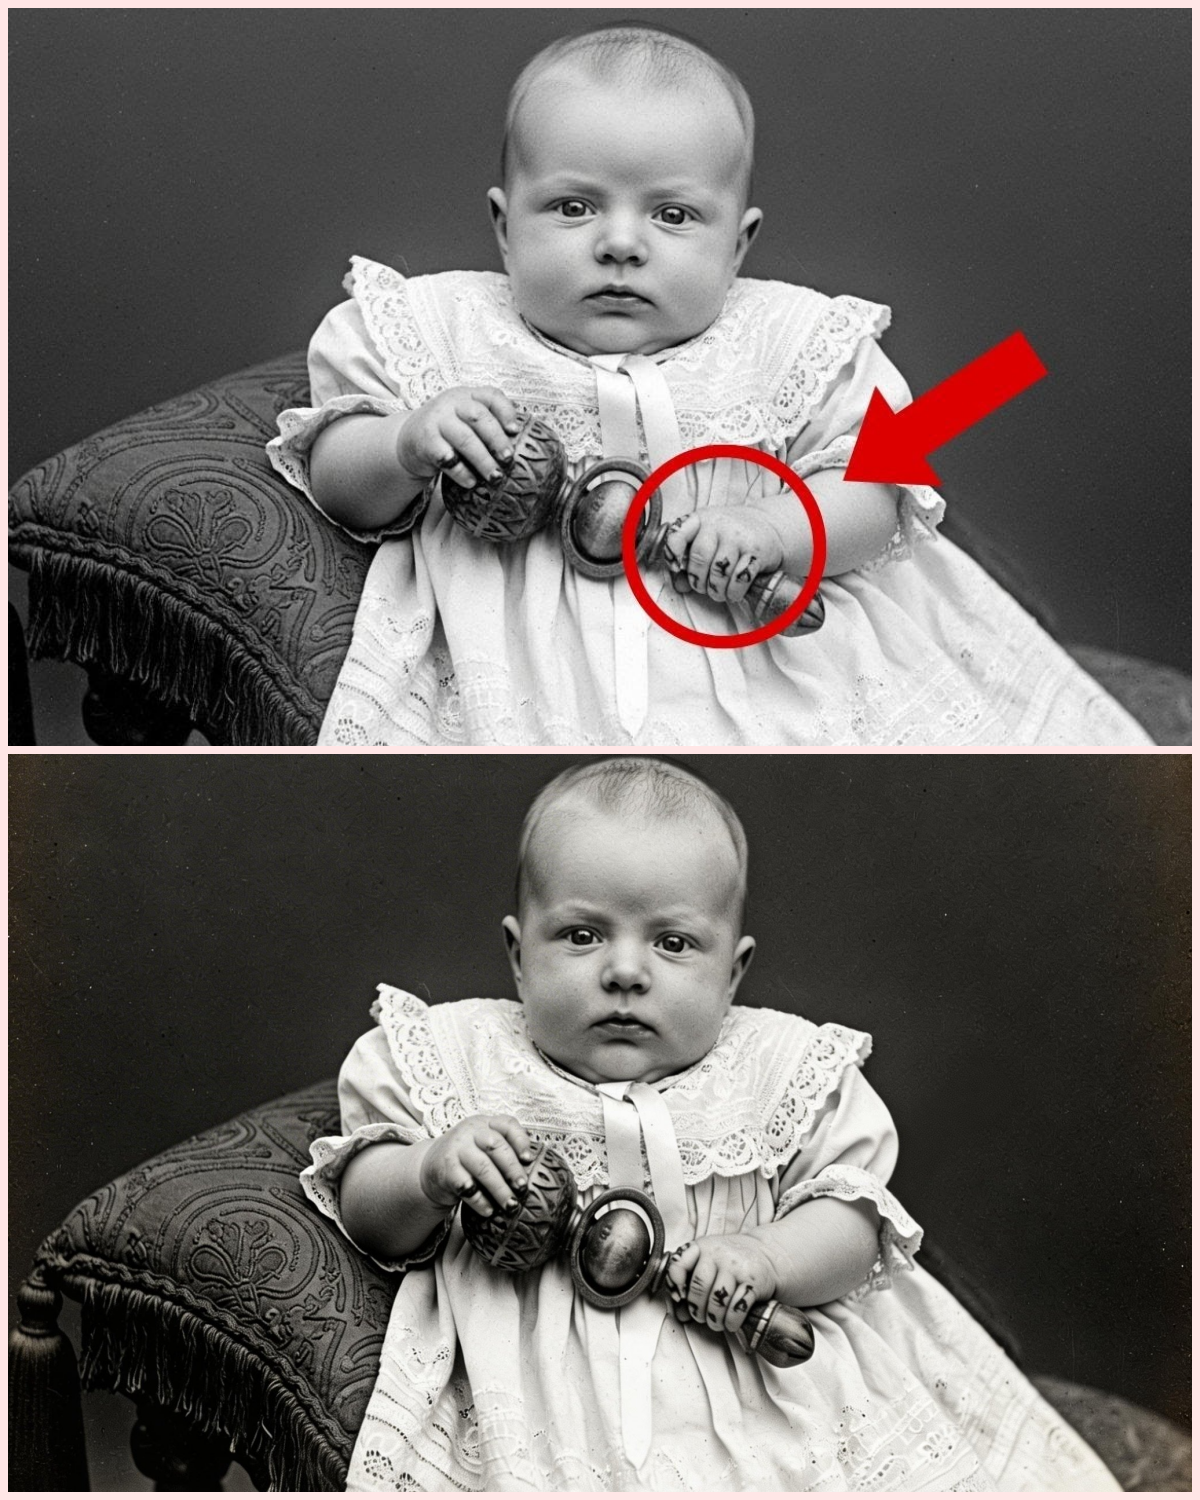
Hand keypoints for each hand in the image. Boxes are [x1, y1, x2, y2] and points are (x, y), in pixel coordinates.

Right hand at [395, 386, 520, 492]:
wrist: (409, 438)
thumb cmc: (448, 431)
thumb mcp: (465, 418)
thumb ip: (487, 423)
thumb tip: (519, 444)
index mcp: (467, 395)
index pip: (491, 395)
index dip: (506, 412)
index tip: (515, 431)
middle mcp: (451, 403)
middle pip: (479, 418)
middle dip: (497, 440)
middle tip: (508, 460)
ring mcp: (436, 421)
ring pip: (465, 439)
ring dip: (484, 461)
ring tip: (496, 478)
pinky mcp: (425, 442)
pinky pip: (447, 458)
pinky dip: (462, 472)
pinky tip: (472, 482)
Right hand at [418, 1113, 535, 1217]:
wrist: (430, 1166)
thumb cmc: (467, 1158)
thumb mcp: (483, 1145)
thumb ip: (505, 1149)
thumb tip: (533, 1168)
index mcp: (485, 1123)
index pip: (507, 1124)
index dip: (520, 1140)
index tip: (529, 1159)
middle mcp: (470, 1132)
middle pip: (496, 1146)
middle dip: (513, 1169)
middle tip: (523, 1188)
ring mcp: (456, 1149)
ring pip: (483, 1168)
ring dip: (500, 1189)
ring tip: (511, 1205)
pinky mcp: (445, 1170)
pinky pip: (466, 1186)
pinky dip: (480, 1201)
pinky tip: (489, 1210)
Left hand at [662, 507, 785, 604]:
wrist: (769, 525)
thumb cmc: (731, 536)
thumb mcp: (707, 538)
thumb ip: (689, 560)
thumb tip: (679, 585)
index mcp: (701, 519)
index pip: (678, 533)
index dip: (672, 553)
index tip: (676, 567)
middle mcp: (719, 524)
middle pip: (699, 558)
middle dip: (698, 581)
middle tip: (703, 588)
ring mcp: (739, 537)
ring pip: (719, 572)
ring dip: (716, 590)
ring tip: (718, 592)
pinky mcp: (756, 552)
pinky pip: (739, 579)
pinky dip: (733, 592)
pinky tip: (733, 592)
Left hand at [664, 1232, 782, 1333]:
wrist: (767, 1253)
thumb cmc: (732, 1261)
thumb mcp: (709, 1259)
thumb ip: (691, 1280)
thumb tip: (679, 1314)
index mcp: (702, 1247)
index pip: (679, 1262)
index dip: (675, 1283)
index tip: (680, 1296)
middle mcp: (718, 1254)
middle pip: (699, 1287)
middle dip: (697, 1309)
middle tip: (701, 1317)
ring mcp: (736, 1267)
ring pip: (717, 1300)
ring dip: (715, 1319)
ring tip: (716, 1322)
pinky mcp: (753, 1281)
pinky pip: (737, 1308)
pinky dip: (731, 1321)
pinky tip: (731, 1322)